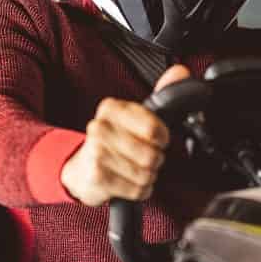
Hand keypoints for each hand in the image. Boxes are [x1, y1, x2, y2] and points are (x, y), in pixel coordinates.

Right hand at [60, 65, 189, 205]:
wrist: (80, 169)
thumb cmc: (114, 141)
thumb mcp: (135, 115)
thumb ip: (161, 94)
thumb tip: (180, 71)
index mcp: (111, 108)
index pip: (153, 129)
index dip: (162, 139)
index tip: (157, 139)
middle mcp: (100, 127)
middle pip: (152, 155)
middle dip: (154, 161)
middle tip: (143, 157)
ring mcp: (96, 152)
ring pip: (146, 174)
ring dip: (146, 176)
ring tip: (134, 169)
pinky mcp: (97, 177)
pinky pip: (137, 189)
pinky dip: (139, 190)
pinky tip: (127, 181)